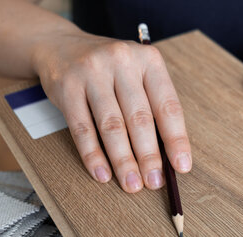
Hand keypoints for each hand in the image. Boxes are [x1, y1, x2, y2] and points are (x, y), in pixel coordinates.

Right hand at [32, 31, 191, 192]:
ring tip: (131, 184)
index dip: (176, 139)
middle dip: (149, 156)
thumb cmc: (108, 70)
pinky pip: (82, 128)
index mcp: (148, 60)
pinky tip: (102, 174)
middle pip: (140, 118)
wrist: (61, 46)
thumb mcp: (136, 75)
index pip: (167, 105)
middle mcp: (122, 61)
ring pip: (112, 126)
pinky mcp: (67, 87)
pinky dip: (93, 155)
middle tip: (153, 182)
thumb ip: (150, 107)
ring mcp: (92, 73)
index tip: (181, 167)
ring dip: (123, 161)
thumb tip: (166, 157)